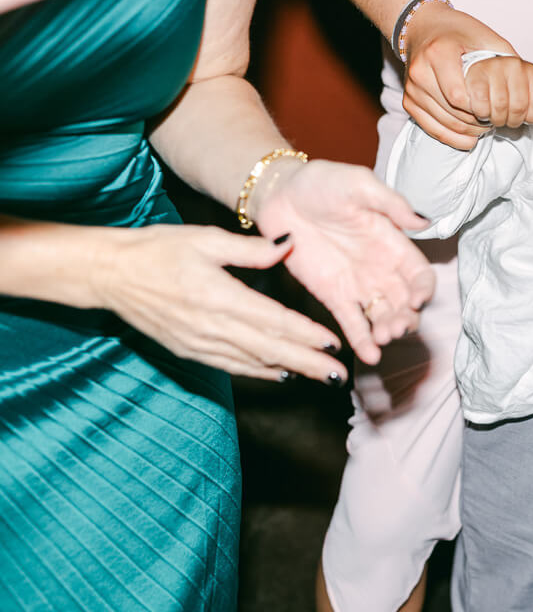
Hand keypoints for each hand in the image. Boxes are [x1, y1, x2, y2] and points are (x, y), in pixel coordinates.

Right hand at [94, 225, 348, 383]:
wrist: (110, 273)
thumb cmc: (158, 249)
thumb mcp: (205, 239)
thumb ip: (250, 248)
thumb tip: (289, 243)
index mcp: (219, 297)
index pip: (273, 321)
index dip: (306, 334)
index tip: (333, 343)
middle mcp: (211, 326)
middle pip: (270, 349)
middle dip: (308, 362)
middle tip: (339, 374)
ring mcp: (199, 343)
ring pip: (253, 362)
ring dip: (289, 369)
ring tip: (320, 377)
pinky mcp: (188, 350)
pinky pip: (231, 365)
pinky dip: (258, 372)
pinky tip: (279, 373)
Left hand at [254, 159, 435, 364]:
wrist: (281, 194)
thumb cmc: (323, 183)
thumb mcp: (360, 184)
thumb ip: (392, 203)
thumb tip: (423, 221)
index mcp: (393, 244)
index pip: (419, 275)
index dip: (422, 291)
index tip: (416, 300)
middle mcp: (380, 269)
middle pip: (404, 303)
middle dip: (406, 319)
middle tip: (396, 327)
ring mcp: (356, 285)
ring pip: (381, 317)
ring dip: (387, 331)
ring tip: (382, 338)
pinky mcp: (331, 296)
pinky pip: (351, 323)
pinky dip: (362, 341)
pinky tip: (370, 356)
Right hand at [401, 2, 532, 149]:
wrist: (423, 27)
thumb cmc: (459, 31)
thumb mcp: (485, 36)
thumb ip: (504, 57)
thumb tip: (528, 84)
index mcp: (438, 53)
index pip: (459, 96)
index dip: (481, 108)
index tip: (495, 106)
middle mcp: (420, 72)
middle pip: (453, 113)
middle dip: (478, 121)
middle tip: (496, 120)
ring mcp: (412, 89)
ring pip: (445, 123)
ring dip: (469, 130)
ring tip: (485, 126)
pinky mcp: (409, 101)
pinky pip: (432, 129)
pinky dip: (453, 137)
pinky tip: (471, 138)